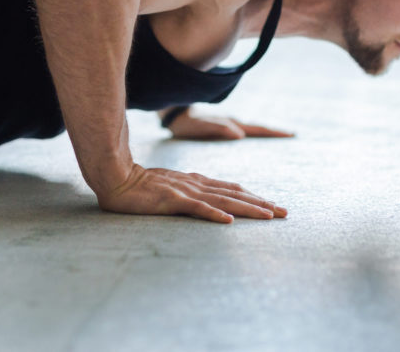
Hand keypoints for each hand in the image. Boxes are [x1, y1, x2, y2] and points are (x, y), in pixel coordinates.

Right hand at [97, 163, 287, 223]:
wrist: (115, 176)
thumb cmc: (141, 185)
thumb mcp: (172, 187)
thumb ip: (191, 193)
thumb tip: (210, 203)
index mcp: (197, 181)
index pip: (232, 189)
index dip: (255, 197)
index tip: (274, 206)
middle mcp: (196, 184)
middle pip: (235, 194)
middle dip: (261, 203)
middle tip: (284, 213)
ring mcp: (184, 191)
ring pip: (222, 201)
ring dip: (247, 209)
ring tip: (268, 216)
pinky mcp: (170, 200)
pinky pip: (196, 208)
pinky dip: (213, 215)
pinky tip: (228, 222)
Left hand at [169, 112, 294, 140]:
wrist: (174, 116)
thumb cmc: (186, 123)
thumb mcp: (200, 127)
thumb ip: (218, 128)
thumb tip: (240, 134)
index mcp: (231, 124)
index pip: (257, 129)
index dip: (274, 133)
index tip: (291, 134)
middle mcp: (233, 124)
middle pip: (259, 128)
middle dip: (276, 132)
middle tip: (293, 135)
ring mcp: (230, 125)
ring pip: (253, 129)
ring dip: (267, 134)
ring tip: (282, 137)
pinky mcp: (225, 129)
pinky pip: (245, 132)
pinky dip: (255, 135)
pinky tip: (257, 140)